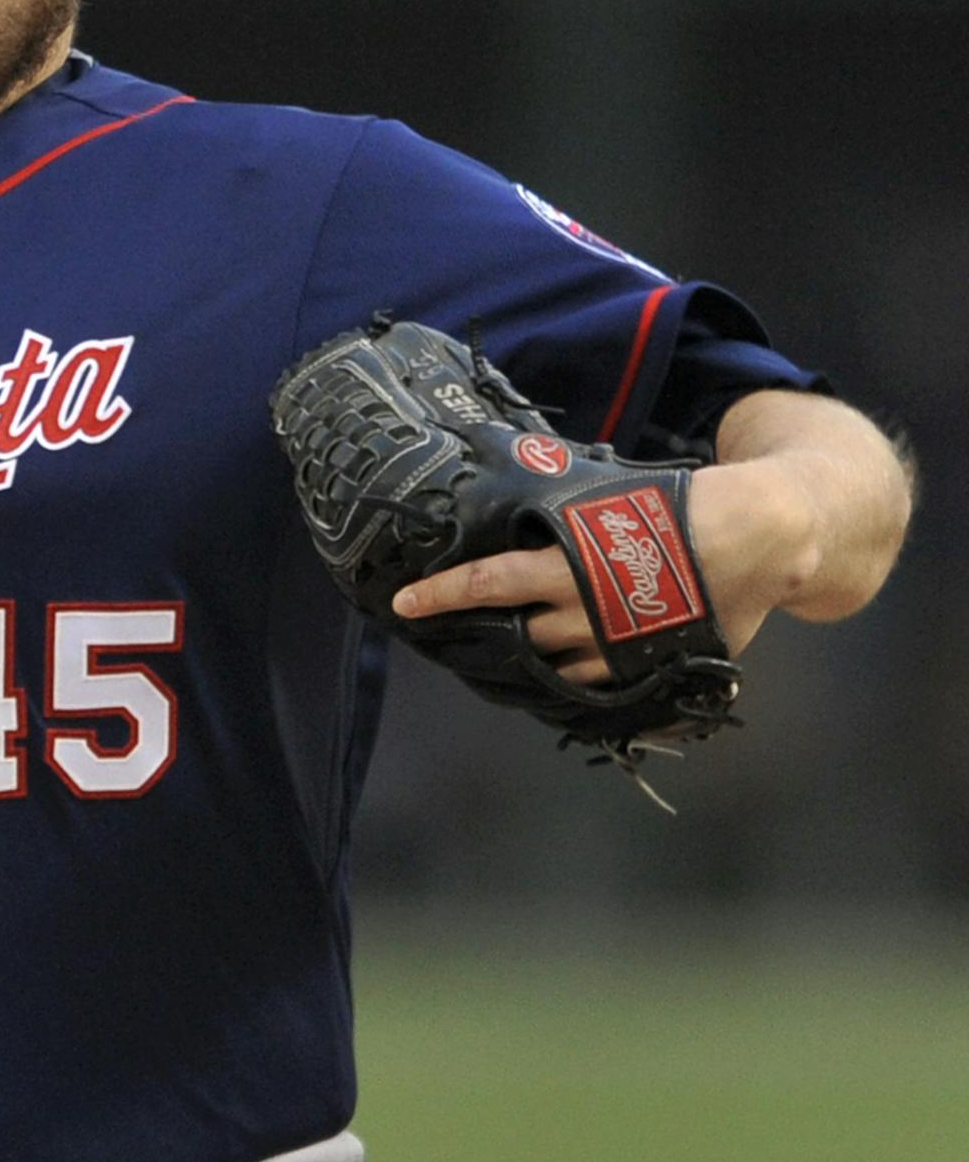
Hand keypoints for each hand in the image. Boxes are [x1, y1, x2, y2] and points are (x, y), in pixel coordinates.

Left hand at [391, 460, 815, 684]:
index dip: (442, 594)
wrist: (759, 538)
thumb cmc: (680, 506)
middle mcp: (585, 612)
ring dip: (520, 661)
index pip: (488, 583)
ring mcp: (616, 648)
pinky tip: (550, 673)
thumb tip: (518, 477)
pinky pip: (590, 684)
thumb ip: (562, 510)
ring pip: (548, 665)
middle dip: (478, 638)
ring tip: (494, 654)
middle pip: (511, 636)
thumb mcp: (609, 496)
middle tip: (450, 635)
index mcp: (570, 565)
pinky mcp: (646, 669)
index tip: (403, 604)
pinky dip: (565, 678)